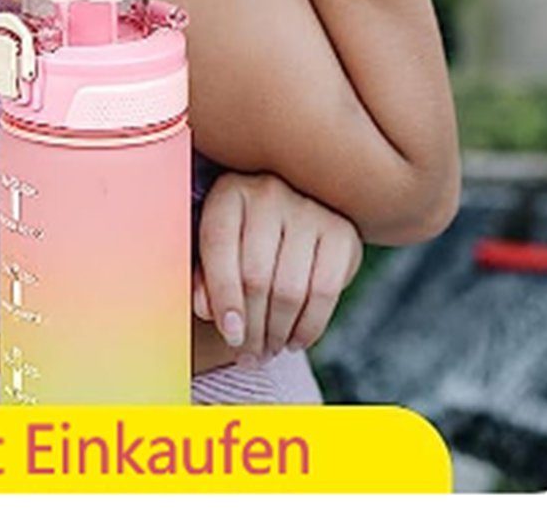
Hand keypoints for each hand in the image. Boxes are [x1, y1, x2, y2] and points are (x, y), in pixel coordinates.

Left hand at [194, 170, 361, 360]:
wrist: (292, 218)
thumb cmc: (244, 238)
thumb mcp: (216, 247)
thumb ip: (204, 275)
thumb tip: (207, 310)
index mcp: (229, 191)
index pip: (218, 246)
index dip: (222, 296)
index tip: (229, 335)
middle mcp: (268, 192)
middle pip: (256, 276)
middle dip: (251, 327)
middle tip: (248, 356)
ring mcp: (308, 209)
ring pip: (290, 290)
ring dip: (277, 333)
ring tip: (267, 351)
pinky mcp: (342, 233)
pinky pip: (325, 292)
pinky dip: (309, 327)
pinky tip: (294, 341)